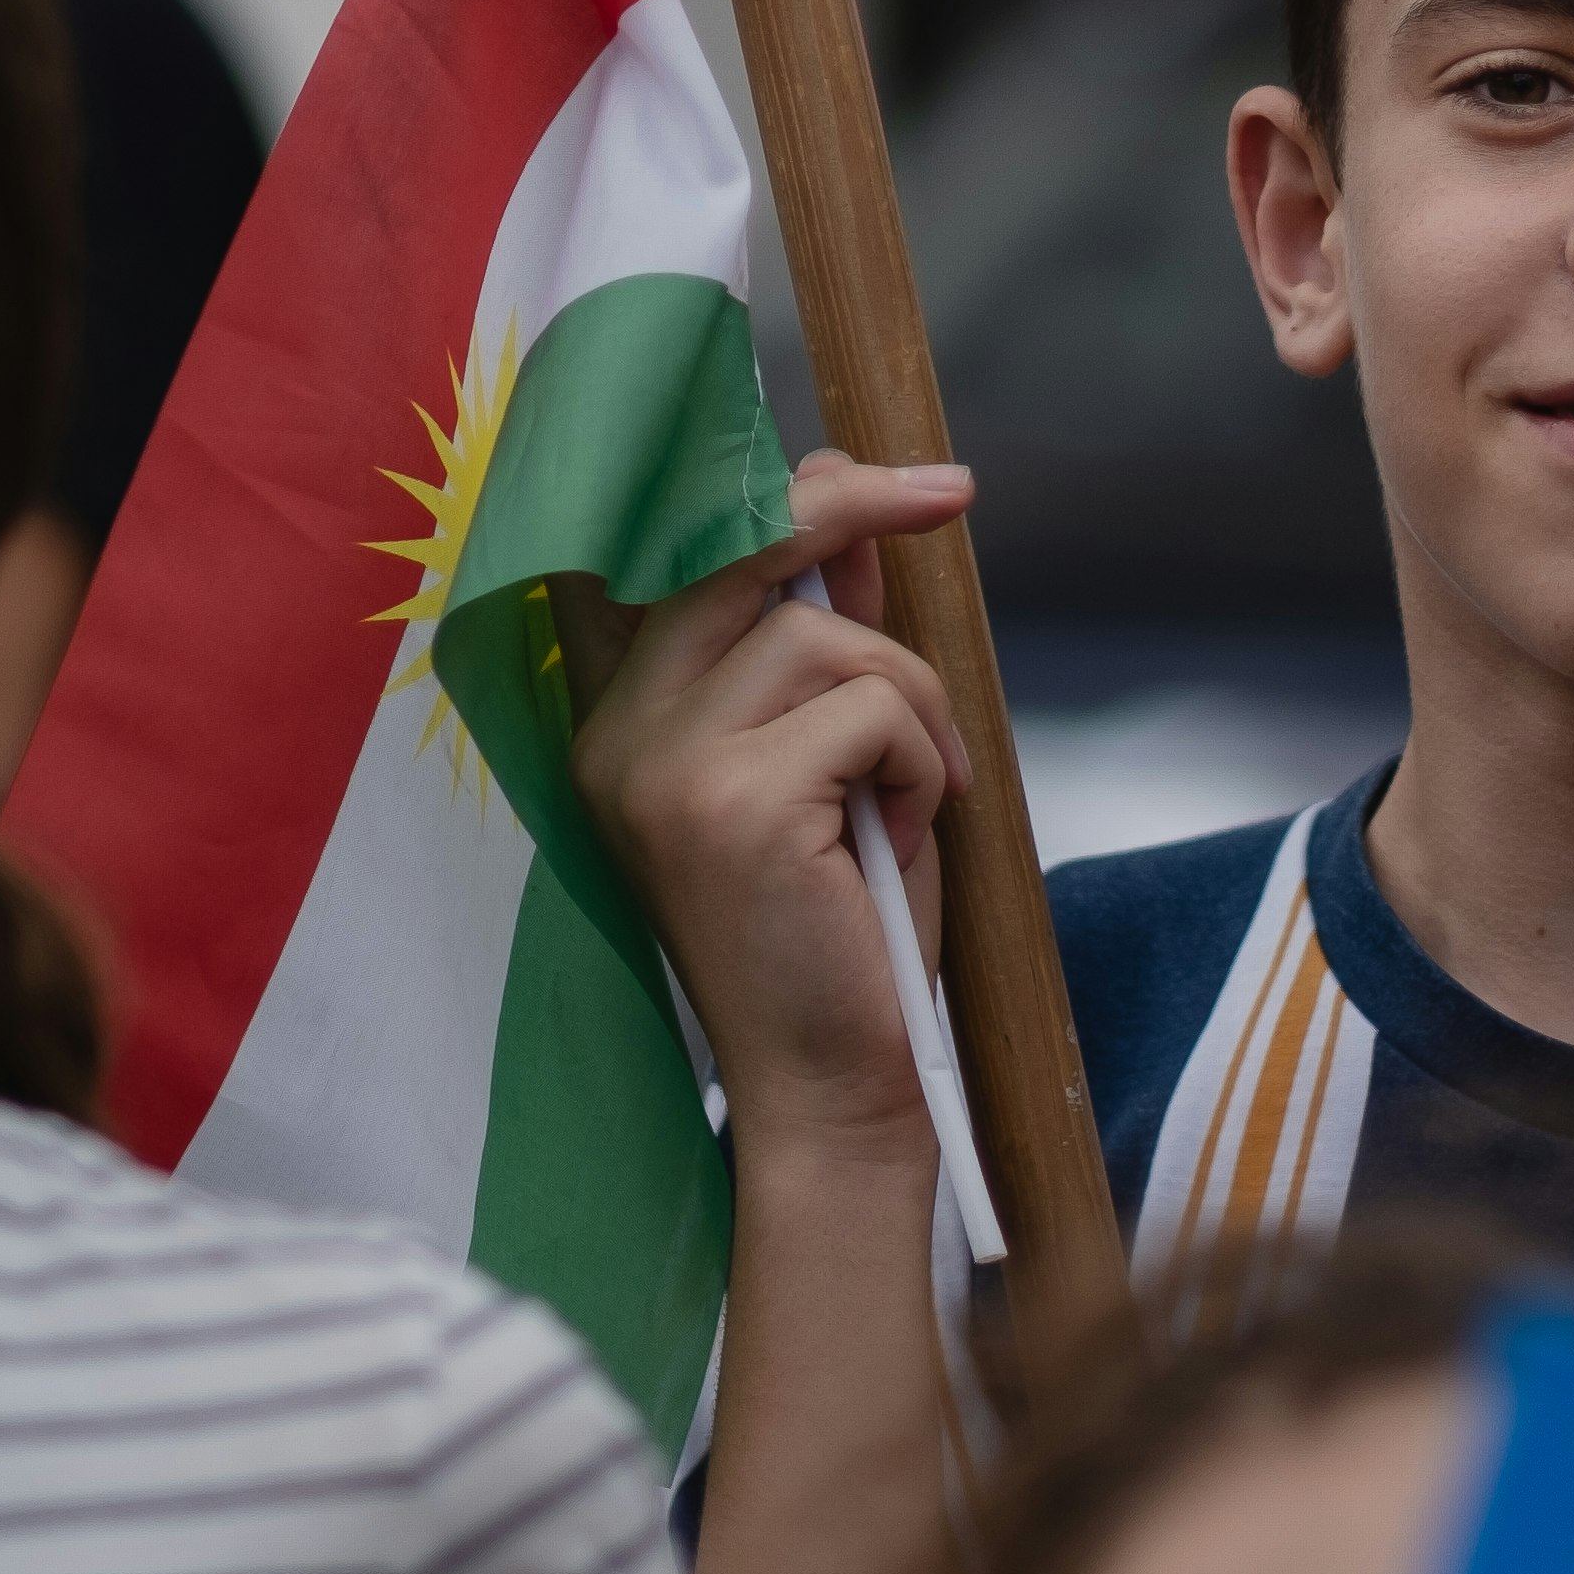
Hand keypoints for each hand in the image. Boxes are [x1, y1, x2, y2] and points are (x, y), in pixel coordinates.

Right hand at [570, 453, 974, 1160]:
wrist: (831, 1092)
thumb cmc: (841, 936)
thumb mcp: (832, 769)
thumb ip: (825, 657)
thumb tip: (852, 529)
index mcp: (622, 725)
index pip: (687, 561)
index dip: (789, 500)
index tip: (894, 481)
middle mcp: (618, 734)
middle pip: (738, 551)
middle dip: (856, 505)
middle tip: (955, 492)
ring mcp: (662, 766)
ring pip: (826, 637)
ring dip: (912, 704)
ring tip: (911, 799)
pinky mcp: (727, 803)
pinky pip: (868, 705)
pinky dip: (918, 758)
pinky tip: (901, 835)